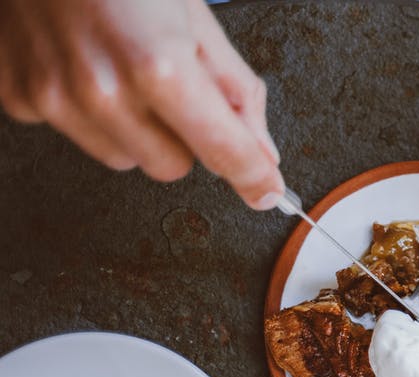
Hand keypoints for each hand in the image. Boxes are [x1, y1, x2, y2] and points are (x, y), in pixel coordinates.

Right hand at [0, 0, 282, 208]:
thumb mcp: (194, 16)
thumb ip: (235, 89)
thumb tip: (262, 148)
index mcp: (157, 65)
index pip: (222, 151)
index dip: (254, 176)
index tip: (268, 190)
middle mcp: (102, 90)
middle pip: (172, 166)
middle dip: (184, 136)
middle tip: (171, 86)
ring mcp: (55, 98)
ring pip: (125, 158)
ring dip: (135, 129)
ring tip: (122, 67)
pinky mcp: (21, 98)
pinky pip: (75, 134)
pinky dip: (88, 111)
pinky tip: (83, 64)